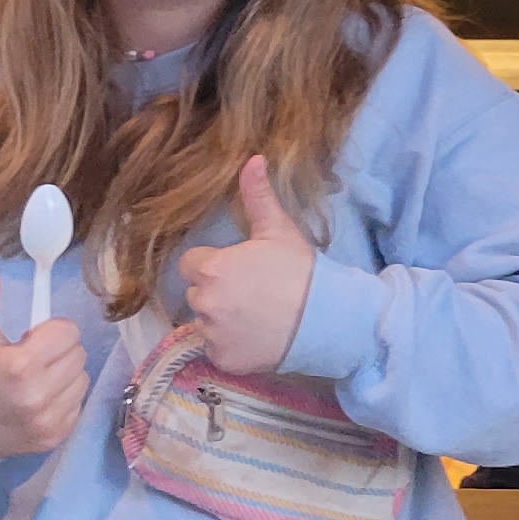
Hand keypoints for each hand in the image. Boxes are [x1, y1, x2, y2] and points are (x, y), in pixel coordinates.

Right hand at [0, 264, 87, 461]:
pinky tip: (37, 399)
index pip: (67, 331)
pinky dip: (63, 398)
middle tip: (29, 359)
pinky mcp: (55, 437)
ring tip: (32, 379)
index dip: (49, 330)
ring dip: (63, 374)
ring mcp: (48, 420)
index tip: (29, 338)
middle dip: (57, 350)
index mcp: (20, 365)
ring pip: (81, 378)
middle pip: (78, 353)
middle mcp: (38, 395)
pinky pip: (77, 404)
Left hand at [174, 154, 317, 377]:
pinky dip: (230, 346)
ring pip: (205, 323)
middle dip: (215, 292)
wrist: (327, 319)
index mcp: (212, 268)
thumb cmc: (301, 271)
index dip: (213, 264)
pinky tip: (255, 337)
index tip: (237, 269)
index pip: (192, 263)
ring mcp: (212, 335)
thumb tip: (252, 159)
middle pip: (197, 294)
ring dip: (220, 320)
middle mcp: (204, 302)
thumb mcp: (279, 230)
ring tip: (254, 317)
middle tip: (250, 293)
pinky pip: (216, 350)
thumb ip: (258, 197)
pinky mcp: (223, 360)